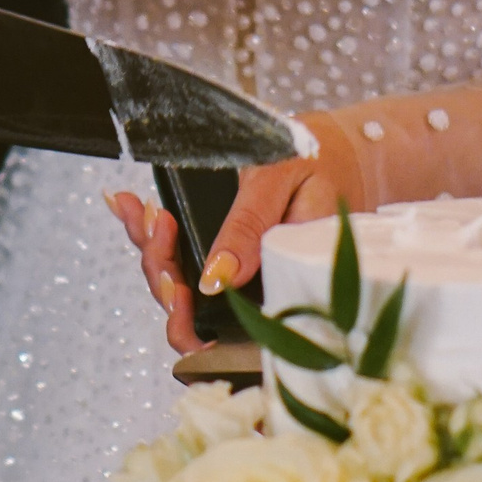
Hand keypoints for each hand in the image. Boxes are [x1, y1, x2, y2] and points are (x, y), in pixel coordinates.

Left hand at [108, 112, 368, 355]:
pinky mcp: (231, 256)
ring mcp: (241, 277)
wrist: (346, 149)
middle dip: (159, 268)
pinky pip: (185, 256)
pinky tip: (134, 205)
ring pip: (181, 286)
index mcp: (276, 289)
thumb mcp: (283, 182)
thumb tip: (214, 280)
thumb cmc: (322, 163)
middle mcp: (255, 292)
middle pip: (188, 310)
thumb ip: (249, 228)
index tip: (174, 279)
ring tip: (137, 208)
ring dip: (150, 248)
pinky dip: (153, 233)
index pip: (218, 332)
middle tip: (154, 221)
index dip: (183, 319)